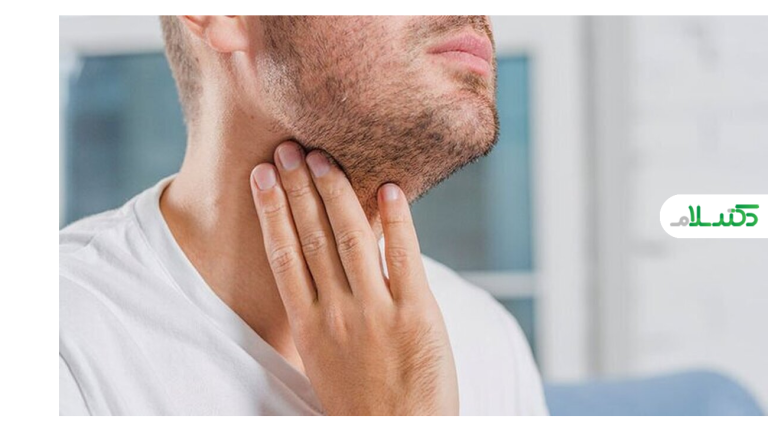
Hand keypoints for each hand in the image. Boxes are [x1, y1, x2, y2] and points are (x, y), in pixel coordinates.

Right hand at [250, 142, 458, 416]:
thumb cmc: (359, 401)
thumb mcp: (324, 359)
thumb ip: (321, 313)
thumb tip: (318, 271)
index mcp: (308, 325)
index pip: (283, 255)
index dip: (272, 210)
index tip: (263, 175)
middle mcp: (336, 313)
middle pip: (312, 237)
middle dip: (299, 188)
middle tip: (289, 147)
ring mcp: (376, 312)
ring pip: (351, 239)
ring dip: (336, 193)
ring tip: (324, 158)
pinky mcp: (416, 315)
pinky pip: (404, 258)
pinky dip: (398, 221)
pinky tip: (390, 189)